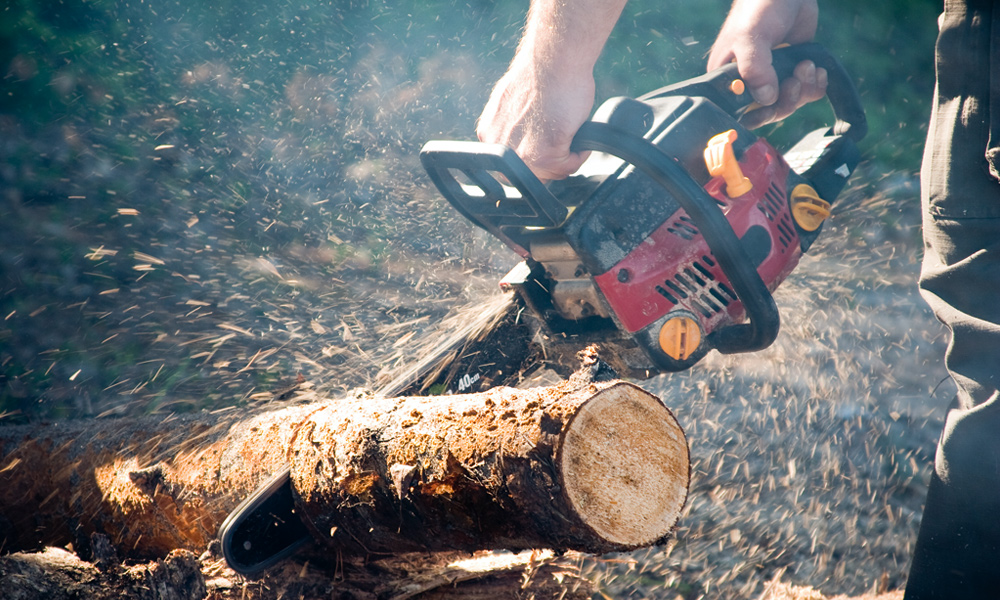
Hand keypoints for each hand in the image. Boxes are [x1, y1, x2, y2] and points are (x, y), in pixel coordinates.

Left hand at [476, 56, 594, 181]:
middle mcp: (500, 146)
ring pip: (550, 174)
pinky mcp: (545, 154)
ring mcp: (521, 153)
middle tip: (563, 146)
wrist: (552, 60)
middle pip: (529, 174)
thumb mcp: (512, 104)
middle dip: (548, 165)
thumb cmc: (540, 73)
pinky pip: (569, 166)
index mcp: (489, 133)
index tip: (547, 149)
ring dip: (566, 159)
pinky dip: (579, 155)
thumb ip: (512, 125)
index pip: (510, 164)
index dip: (532, 159)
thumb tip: (526, 137)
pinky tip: (578, 134)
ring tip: (571, 136)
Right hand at [708, 0, 826, 127]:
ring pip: (790, 102)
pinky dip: (815, 85)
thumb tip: (767, 98)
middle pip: (769, 111)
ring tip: (807, 65)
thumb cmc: (758, 9)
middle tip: (795, 80)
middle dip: (786, 100)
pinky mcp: (793, 70)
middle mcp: (749, 82)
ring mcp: (773, 77)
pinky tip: (817, 69)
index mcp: (728, 78)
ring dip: (803, 89)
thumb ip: (755, 69)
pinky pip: (806, 91)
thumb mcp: (749, 37)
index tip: (773, 104)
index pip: (740, 112)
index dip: (758, 115)